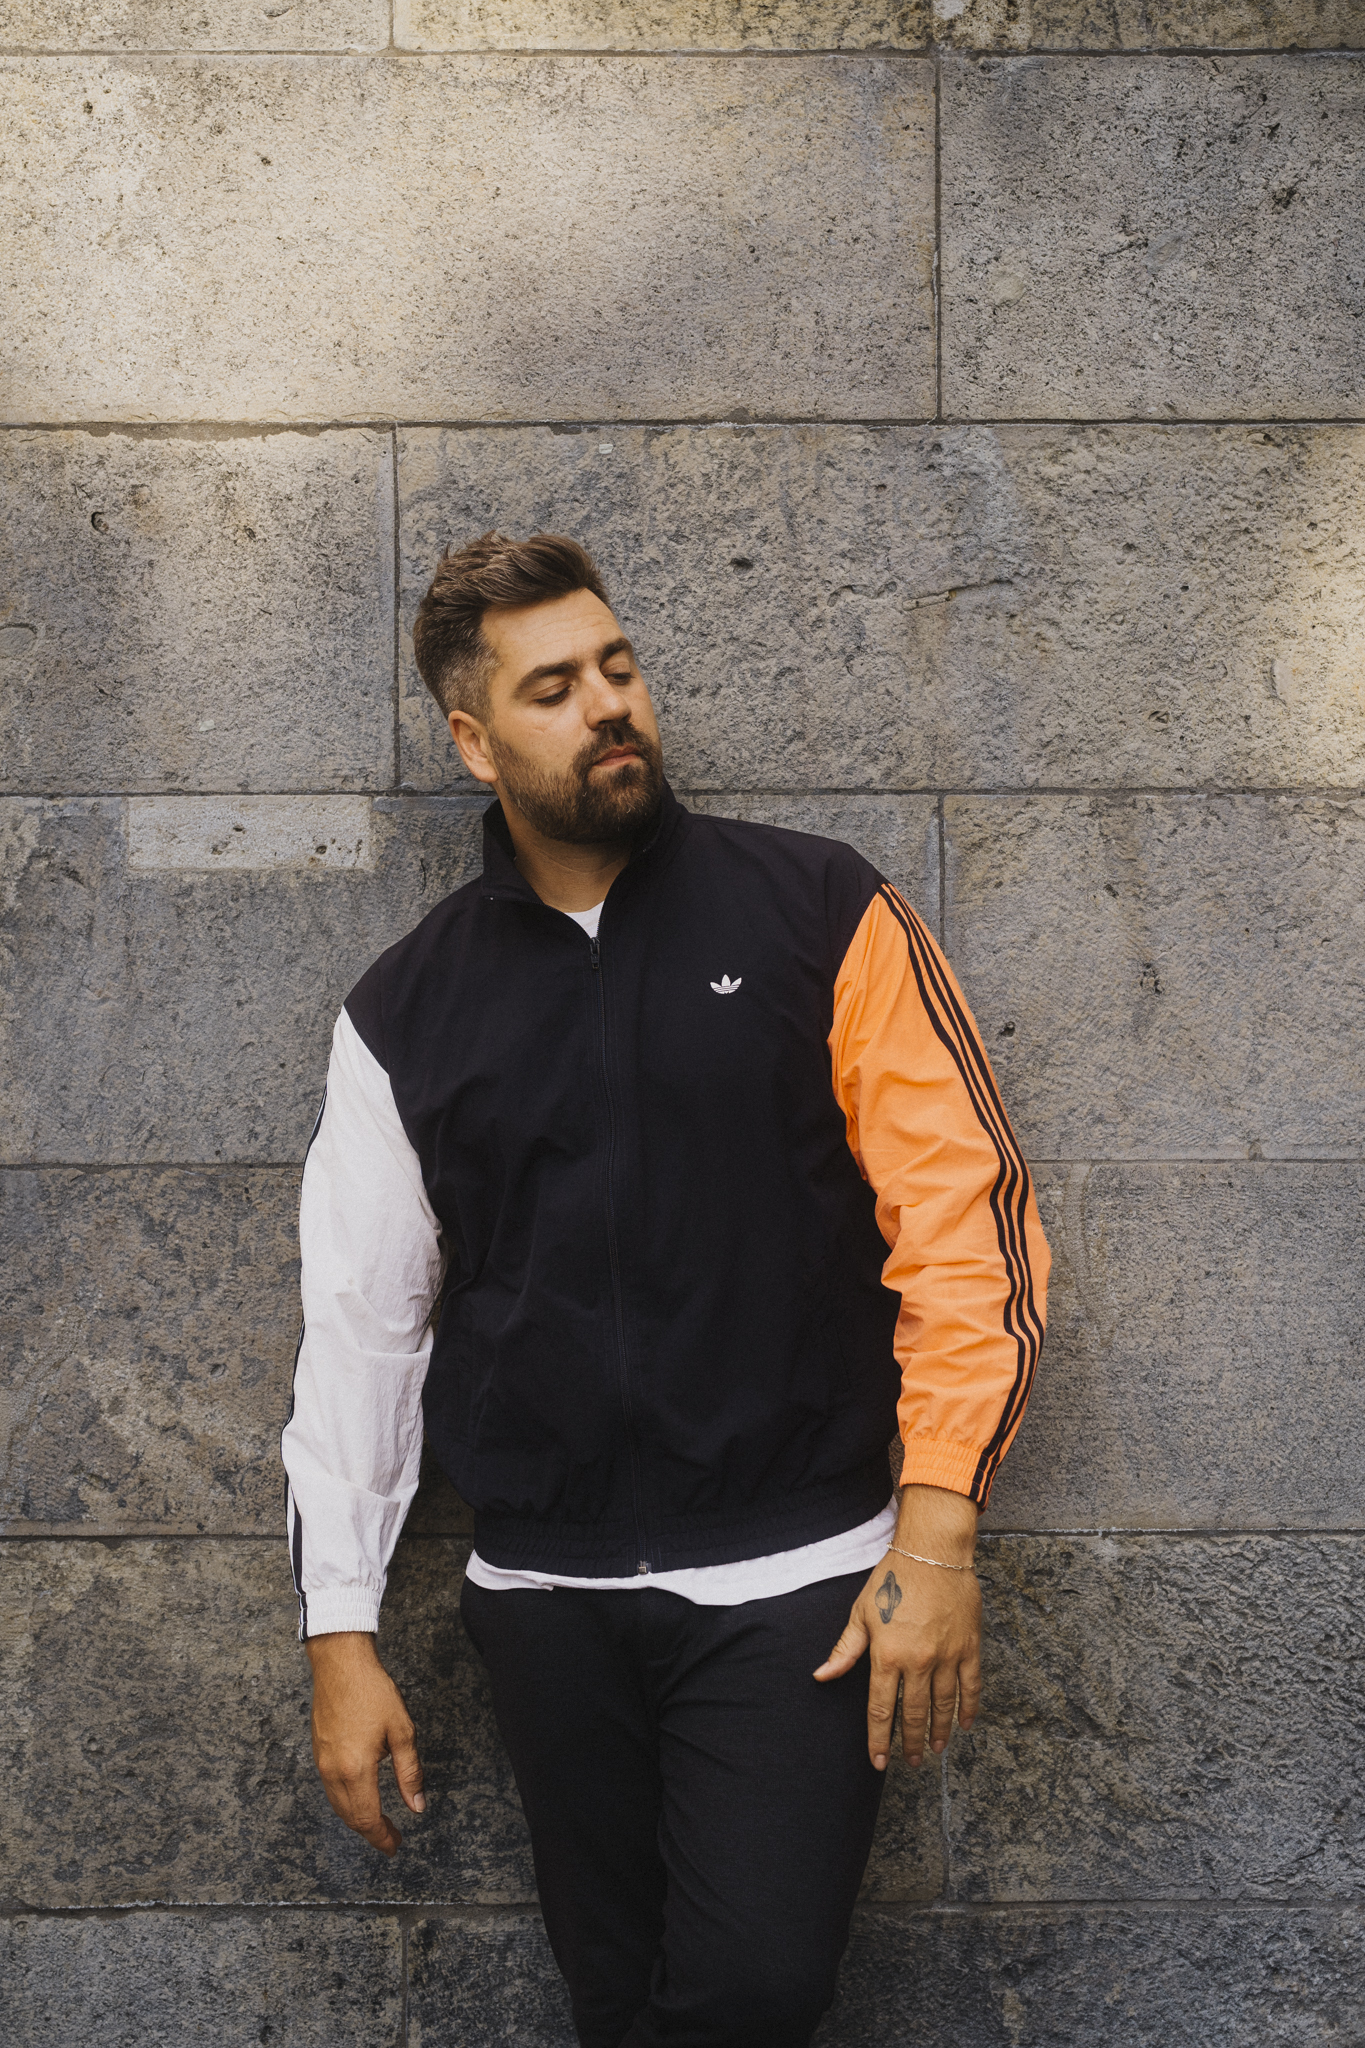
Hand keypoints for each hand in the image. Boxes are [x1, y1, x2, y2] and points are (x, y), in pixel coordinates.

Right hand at [306, 1632, 424, 1854]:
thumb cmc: (372, 1691)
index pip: (368, 1818)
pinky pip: (330, 1790)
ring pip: (338, 1806)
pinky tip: (359, 1799)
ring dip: (357, 1820)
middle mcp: (333, 1772)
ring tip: (378, 1824)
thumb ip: (410, 1773)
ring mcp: (321, 1763)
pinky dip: (346, 1803)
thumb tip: (417, 1806)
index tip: (395, 1846)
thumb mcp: (402, 1731)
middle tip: (391, 1840)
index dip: (382, 1837)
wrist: (340, 1663)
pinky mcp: (318, 1752)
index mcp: (355, 1769)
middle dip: (371, 1833)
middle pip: (350, 1817)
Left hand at [813, 1484, 981, 1770]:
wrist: (933, 1553)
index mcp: (887, 1655)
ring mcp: (946, 1656)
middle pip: (913, 1714)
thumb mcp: (861, 1612)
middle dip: (910, 1743)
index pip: (880, 1709)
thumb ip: (845, 1650)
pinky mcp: (968, 1647)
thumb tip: (822, 1675)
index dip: (879, 1739)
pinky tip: (965, 1725)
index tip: (879, 1762)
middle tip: (912, 1762)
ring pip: (943, 1705)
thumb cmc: (892, 1579)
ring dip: (939, 1731)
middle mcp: (918, 1662)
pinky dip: (969, 1708)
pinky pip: (971, 1686)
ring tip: (936, 1749)